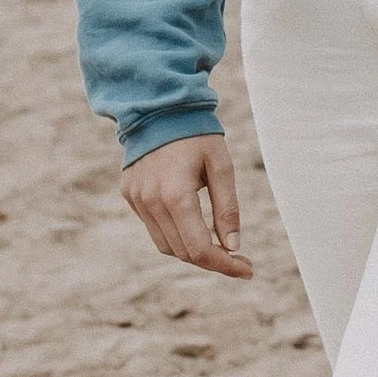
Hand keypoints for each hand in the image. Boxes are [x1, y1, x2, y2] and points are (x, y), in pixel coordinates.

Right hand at [120, 131, 251, 277]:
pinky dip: (175, 234)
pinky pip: (154, 227)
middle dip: (213, 261)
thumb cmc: (197, 134)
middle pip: (183, 252)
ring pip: (166, 245)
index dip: (224, 265)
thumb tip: (233, 246)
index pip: (199, 248)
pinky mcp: (130, 195)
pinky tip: (194, 225)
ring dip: (192, 252)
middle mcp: (151, 202)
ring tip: (219, 246)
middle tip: (240, 260)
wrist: (158, 107)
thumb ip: (227, 208)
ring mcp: (137, 200)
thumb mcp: (221, 166)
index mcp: (176, 195)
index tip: (247, 269)